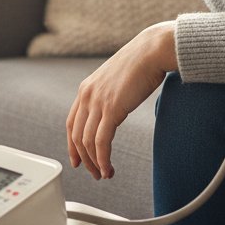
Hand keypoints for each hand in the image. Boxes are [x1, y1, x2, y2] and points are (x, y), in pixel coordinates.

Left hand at [66, 22, 176, 179]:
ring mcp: (98, 101)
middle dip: (84, 159)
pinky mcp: (112, 109)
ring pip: (88, 142)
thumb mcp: (116, 79)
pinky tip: (109, 168)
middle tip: (95, 173)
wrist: (152, 50)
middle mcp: (87, 95)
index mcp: (86, 88)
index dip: (73, 145)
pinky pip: (102, 142)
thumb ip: (108, 94)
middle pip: (77, 136)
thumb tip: (113, 110)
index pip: (71, 123)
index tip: (78, 160)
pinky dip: (103, 159)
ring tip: (105, 174)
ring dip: (95, 163)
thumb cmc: (140, 62)